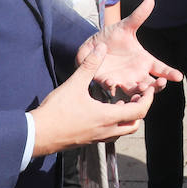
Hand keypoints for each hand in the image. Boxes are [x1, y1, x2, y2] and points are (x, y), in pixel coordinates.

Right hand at [29, 42, 155, 155]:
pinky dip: (116, 123)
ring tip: (122, 101)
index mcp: (107, 117)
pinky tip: (106, 110)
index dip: (148, 99)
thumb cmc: (56, 111)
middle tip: (137, 94)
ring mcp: (98, 137)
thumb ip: (89, 65)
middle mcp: (107, 130)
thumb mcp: (74, 84)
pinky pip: (111, 134)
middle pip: (135, 123)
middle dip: (140, 108)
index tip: (149, 88)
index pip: (139, 111)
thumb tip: (100, 47)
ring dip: (128, 116)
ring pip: (123, 130)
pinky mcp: (90, 140)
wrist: (37, 135)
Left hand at [78, 0, 183, 95]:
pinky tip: (113, 83)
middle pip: (152, 84)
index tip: (179, 77)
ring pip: (135, 91)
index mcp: (144, 60)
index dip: (170, 73)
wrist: (92, 45)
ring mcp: (124, 79)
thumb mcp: (125, 26)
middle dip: (157, 87)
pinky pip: (113, 88)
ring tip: (141, 87)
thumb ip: (138, 16)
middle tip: (160, 83)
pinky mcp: (109, 82)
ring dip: (139, 91)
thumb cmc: (112, 36)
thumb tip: (150, 0)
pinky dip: (114, 87)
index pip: (161, 69)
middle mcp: (136, 72)